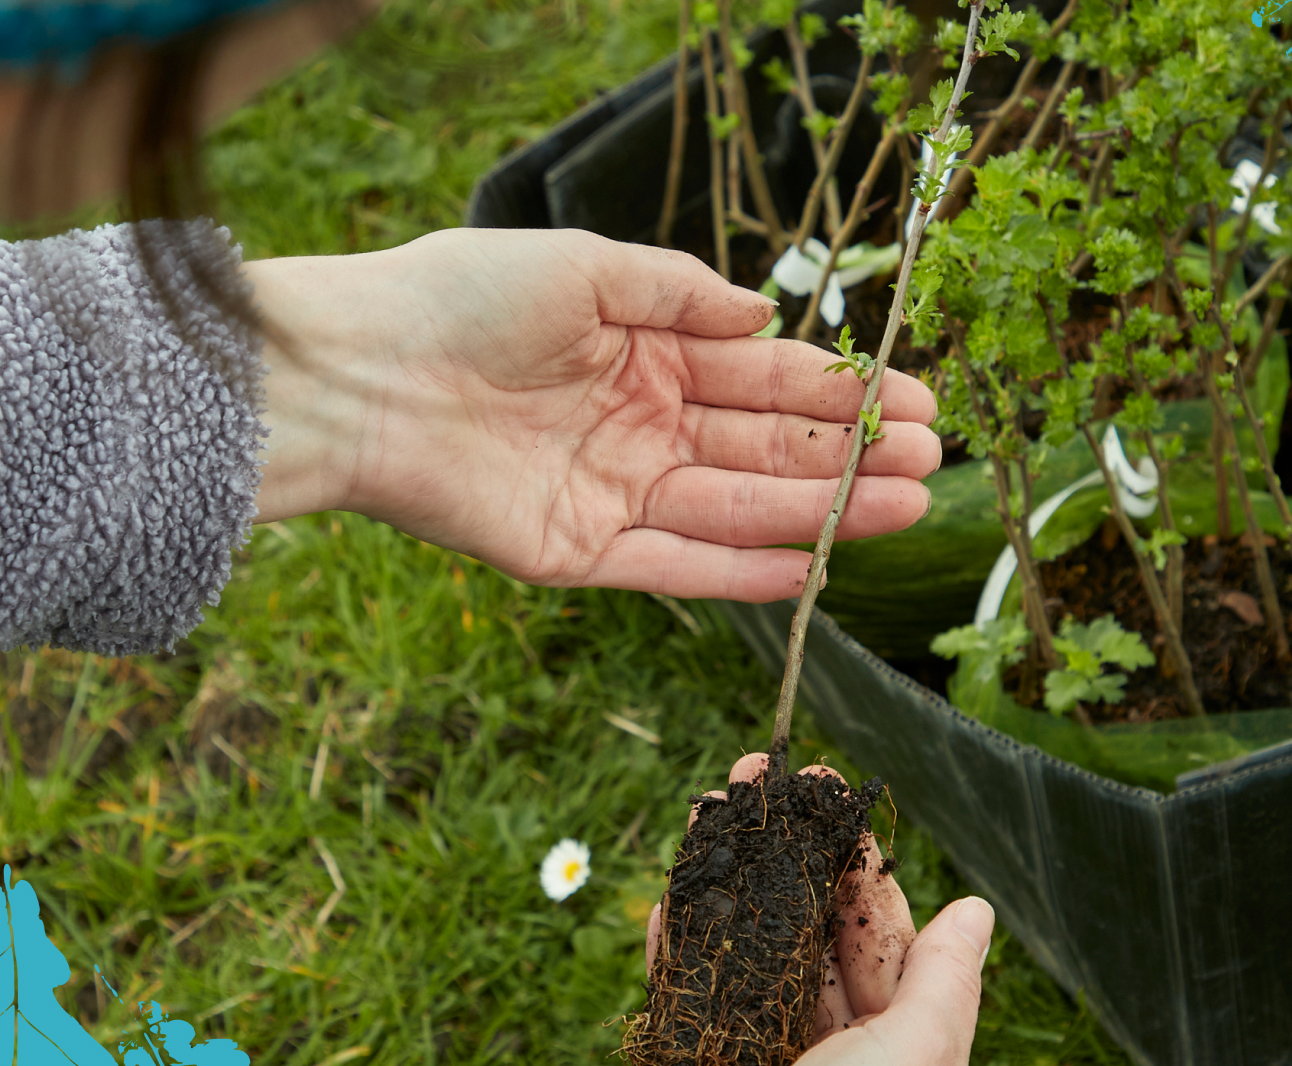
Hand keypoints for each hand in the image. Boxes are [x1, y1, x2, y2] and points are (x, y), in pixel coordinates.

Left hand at [245, 229, 940, 601]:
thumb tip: (763, 317)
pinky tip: (810, 569)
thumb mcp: (585, 265)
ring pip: (737, 510)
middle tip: (929, 464)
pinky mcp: (580, 552)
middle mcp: (642, 425)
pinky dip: (740, 574)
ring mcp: (616, 493)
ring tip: (904, 509)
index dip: (840, 393)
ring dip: (820, 513)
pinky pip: (675, 569)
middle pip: (765, 450)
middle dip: (850, 457)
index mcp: (647, 353)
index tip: (913, 403)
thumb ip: (680, 294)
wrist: (362, 373)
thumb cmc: (462, 297)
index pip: (765, 379)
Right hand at [645, 753, 991, 1065]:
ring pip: (741, 953)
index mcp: (893, 1045)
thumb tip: (978, 910)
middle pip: (802, 928)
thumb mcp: (914, 1058)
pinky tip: (665, 900)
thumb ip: (940, 985)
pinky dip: (673, 952)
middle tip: (751, 772)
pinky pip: (684, 1002)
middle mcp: (830, 1049)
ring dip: (720, 880)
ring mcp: (761, 1055)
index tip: (823, 784)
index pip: (877, 930)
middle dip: (779, 848)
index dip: (851, 853)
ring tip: (703, 810)